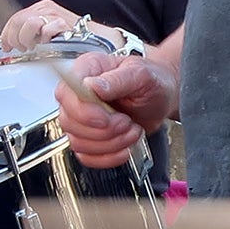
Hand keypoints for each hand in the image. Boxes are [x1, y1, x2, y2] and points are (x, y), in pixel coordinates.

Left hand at [2, 0, 120, 51]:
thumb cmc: (74, 39)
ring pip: (29, 23)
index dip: (7, 34)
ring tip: (34, 47)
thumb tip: (12, 43)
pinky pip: (47, 29)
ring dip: (27, 38)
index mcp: (40, 8)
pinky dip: (45, 38)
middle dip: (16, 38)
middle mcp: (46, 9)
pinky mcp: (64, 23)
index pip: (15, 18)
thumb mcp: (47, 33)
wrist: (98, 38)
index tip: (6, 46)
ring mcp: (54, 15)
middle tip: (23, 48)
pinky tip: (48, 44)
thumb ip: (31, 34)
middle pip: (18, 20)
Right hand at [53, 51, 177, 165]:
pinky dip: (110, 156)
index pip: (66, 95)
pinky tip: (125, 145)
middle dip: (104, 130)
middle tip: (126, 122)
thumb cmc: (152, 81)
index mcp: (86, 71)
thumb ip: (116, 79)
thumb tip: (91, 86)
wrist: (163, 98)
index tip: (107, 118)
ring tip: (131, 130)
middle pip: (69, 122)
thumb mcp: (141, 75)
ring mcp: (82, 119)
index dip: (84, 112)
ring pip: (78, 143)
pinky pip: (87, 157)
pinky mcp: (89, 138)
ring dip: (111, 143)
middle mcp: (78, 95)